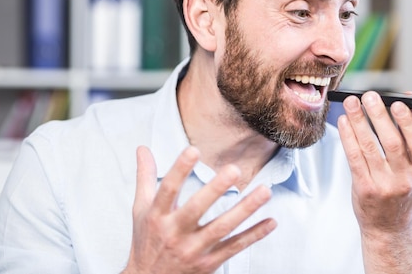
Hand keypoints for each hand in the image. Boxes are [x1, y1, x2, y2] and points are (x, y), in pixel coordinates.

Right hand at [123, 146, 276, 273]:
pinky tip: (271, 222)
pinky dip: (254, 235)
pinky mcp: (208, 263)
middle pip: (196, 209)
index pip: (168, 190)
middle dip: (215, 190)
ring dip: (245, 210)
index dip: (179, 170)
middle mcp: (175, 232)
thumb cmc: (146, 240)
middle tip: (234, 169)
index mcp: (157, 216)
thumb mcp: (141, 209)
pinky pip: (234, 247)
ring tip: (265, 191)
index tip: (193, 150)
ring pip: (222, 228)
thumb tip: (143, 148)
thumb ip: (145, 177)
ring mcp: (193, 249)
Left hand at [337, 91, 411, 272]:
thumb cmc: (402, 188)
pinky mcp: (364, 189)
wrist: (389, 227)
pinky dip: (348, 136)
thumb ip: (411, 133)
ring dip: (358, 121)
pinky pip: (354, 157)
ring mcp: (384, 186)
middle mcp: (406, 180)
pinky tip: (344, 121)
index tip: (398, 102)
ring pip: (369, 147)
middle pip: (392, 143)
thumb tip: (409, 100)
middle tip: (370, 95)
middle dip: (379, 116)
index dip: (408, 122)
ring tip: (352, 102)